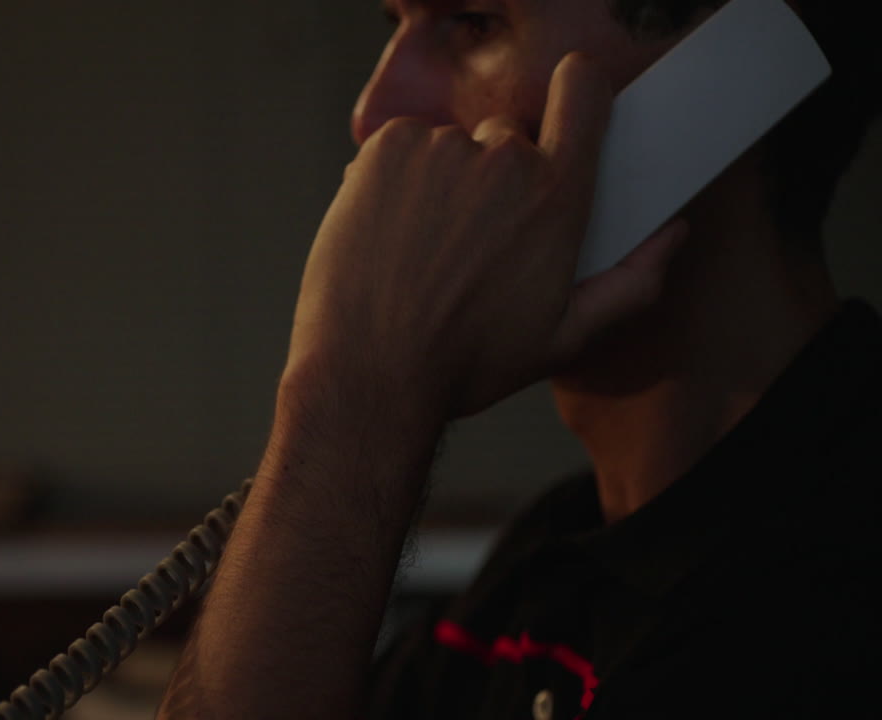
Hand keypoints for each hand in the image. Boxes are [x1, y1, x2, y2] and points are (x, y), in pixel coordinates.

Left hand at [282, 52, 687, 424]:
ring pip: (449, 147)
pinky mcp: (386, 149)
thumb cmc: (463, 363)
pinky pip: (402, 146)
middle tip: (468, 240)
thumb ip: (629, 283)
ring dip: (441, 181)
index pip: (583, 93)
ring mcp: (440, 149)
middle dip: (495, 176)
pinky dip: (395, 178)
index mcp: (556, 198)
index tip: (569, 99)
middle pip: (508, 137)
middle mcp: (504, 160)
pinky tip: (389, 232)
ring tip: (422, 249)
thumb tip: (670, 234)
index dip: (577, 89)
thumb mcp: (563, 339)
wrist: (369, 372)